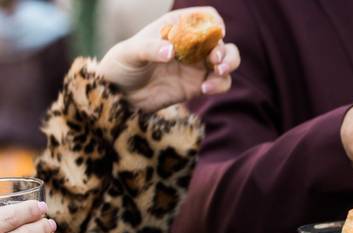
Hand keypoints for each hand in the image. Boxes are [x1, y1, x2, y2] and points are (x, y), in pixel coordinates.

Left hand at [98, 8, 240, 112]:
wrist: (120, 94)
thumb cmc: (122, 65)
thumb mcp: (130, 53)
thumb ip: (149, 49)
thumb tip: (171, 51)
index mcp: (177, 27)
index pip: (205, 17)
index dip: (214, 22)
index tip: (217, 32)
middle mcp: (191, 45)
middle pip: (221, 40)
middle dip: (225, 49)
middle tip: (216, 61)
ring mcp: (197, 66)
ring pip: (227, 61)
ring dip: (229, 65)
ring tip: (217, 72)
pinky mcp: (199, 86)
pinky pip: (221, 83)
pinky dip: (220, 85)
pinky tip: (205, 89)